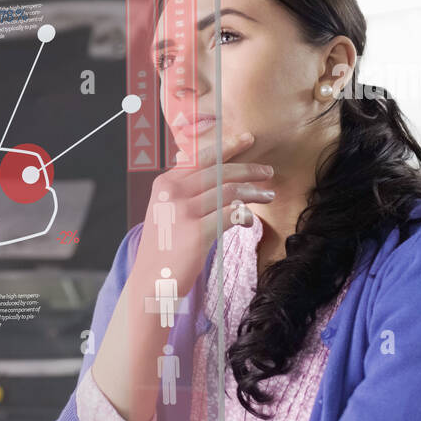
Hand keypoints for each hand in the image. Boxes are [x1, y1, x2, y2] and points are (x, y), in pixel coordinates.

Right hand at [139, 130, 273, 283]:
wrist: (151, 280)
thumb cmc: (164, 247)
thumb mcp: (165, 210)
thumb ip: (182, 189)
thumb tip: (209, 167)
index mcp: (165, 184)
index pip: (201, 158)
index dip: (228, 147)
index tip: (248, 139)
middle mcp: (172, 193)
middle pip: (219, 172)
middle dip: (249, 169)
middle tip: (268, 172)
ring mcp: (183, 212)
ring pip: (229, 192)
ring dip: (253, 192)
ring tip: (269, 195)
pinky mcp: (197, 232)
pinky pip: (231, 215)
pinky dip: (245, 215)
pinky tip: (250, 220)